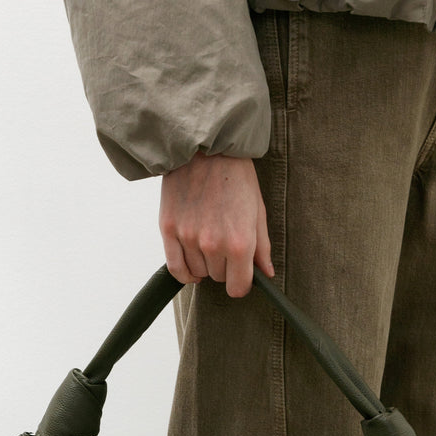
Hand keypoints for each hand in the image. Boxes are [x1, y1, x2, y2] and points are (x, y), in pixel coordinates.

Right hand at [159, 150, 275, 296]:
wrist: (206, 148)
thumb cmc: (236, 176)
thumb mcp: (258, 210)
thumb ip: (262, 247)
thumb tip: (266, 274)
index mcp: (240, 243)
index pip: (238, 288)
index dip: (241, 284)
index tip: (241, 276)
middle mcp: (213, 245)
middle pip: (218, 278)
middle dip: (224, 267)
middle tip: (226, 245)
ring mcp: (188, 238)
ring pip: (197, 273)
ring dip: (204, 264)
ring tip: (208, 241)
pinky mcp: (169, 229)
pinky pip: (175, 268)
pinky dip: (184, 272)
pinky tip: (191, 265)